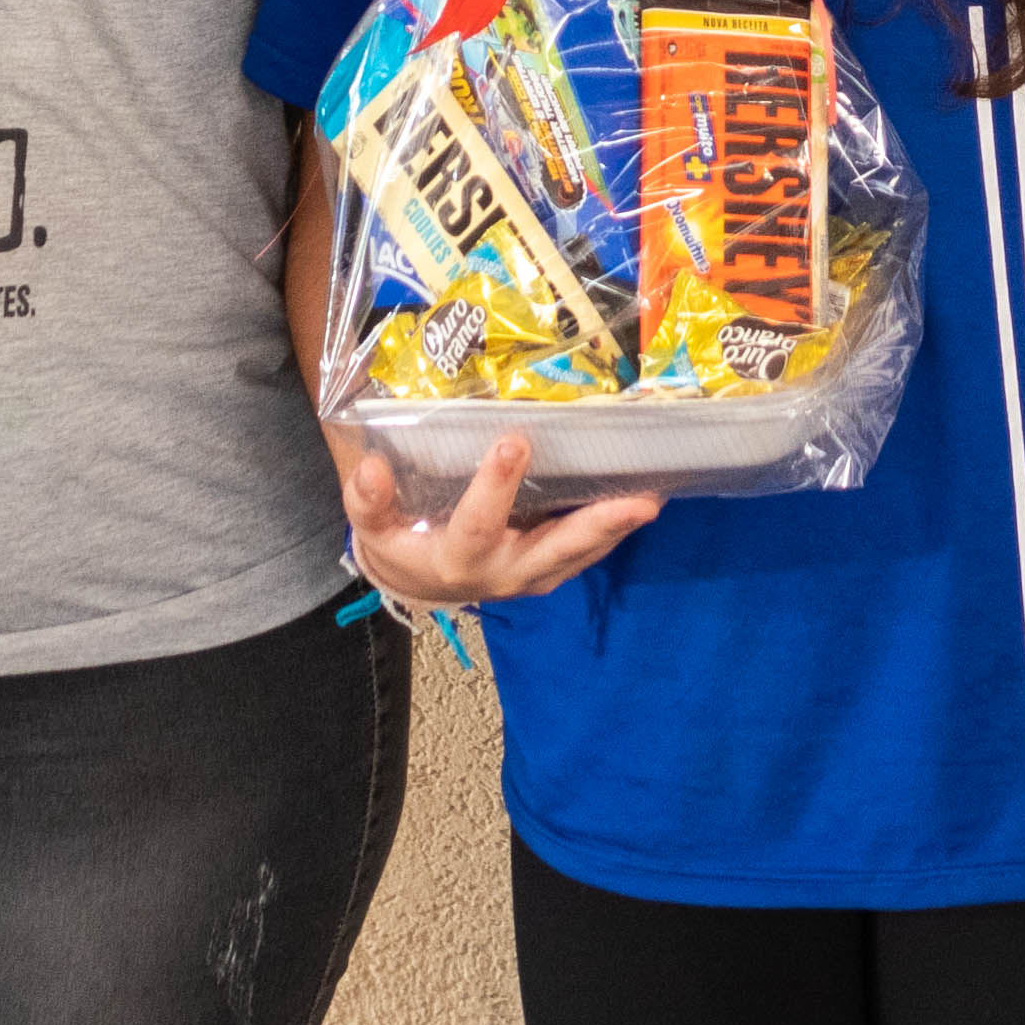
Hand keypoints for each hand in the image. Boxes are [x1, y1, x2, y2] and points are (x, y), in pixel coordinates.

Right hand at [328, 416, 655, 606]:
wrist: (423, 584)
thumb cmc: (400, 545)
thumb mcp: (373, 529)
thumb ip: (368, 502)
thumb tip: (370, 468)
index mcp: (457, 560)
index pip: (478, 525)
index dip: (494, 487)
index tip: (513, 440)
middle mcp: (505, 572)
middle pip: (555, 549)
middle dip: (597, 525)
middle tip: (638, 501)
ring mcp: (535, 574)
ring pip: (582, 552)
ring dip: (620, 527)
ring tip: (656, 496)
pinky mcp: (554, 568)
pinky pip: (589, 549)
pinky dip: (617, 527)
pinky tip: (645, 495)